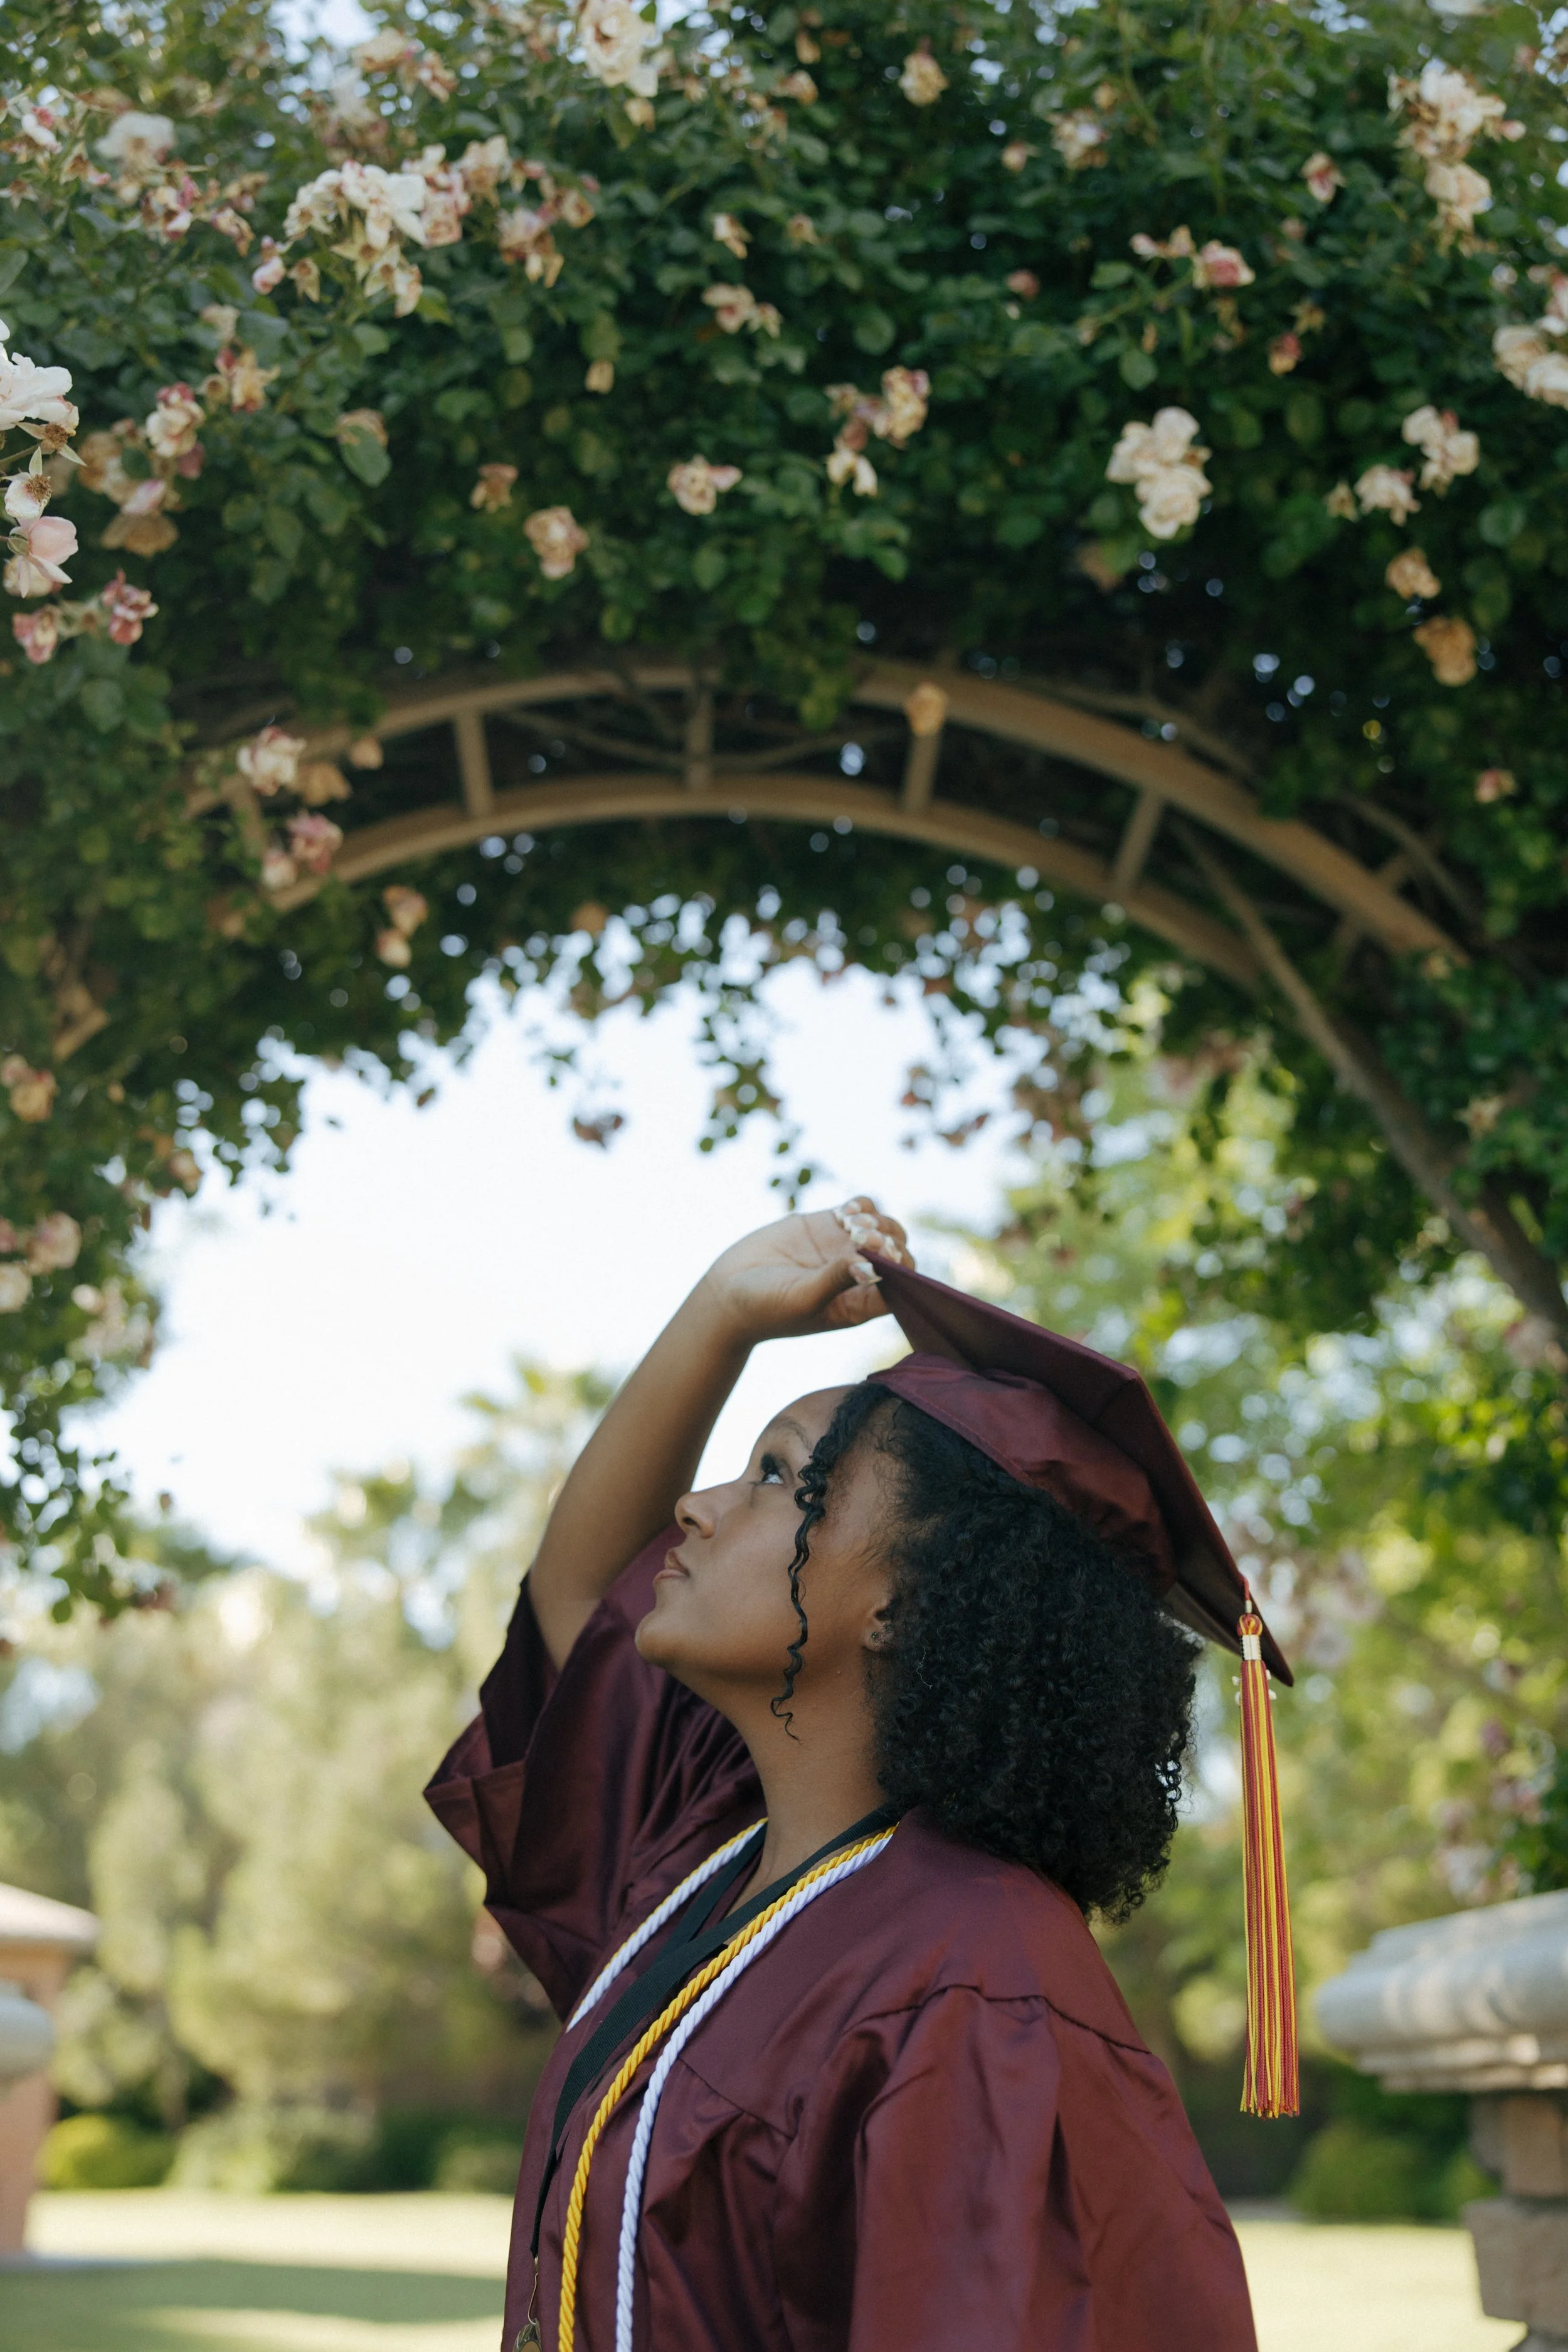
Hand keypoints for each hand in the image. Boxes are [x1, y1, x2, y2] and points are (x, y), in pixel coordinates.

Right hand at [698, 1197, 912, 1344]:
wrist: (728, 1292)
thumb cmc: (766, 1309)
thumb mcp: (802, 1299)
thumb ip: (836, 1281)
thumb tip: (872, 1266)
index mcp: (860, 1303)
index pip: (902, 1286)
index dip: (901, 1268)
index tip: (881, 1258)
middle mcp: (858, 1276)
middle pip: (898, 1252)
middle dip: (889, 1240)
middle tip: (861, 1237)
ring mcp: (843, 1248)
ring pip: (883, 1226)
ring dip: (877, 1220)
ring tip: (850, 1224)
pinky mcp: (826, 1226)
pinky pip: (860, 1209)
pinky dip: (861, 1206)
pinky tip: (845, 1212)